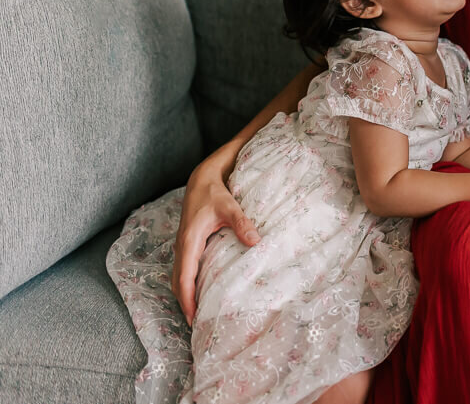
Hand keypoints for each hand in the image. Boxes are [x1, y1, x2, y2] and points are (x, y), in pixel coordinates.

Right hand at [171, 156, 260, 324]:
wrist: (201, 180)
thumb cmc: (214, 193)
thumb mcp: (230, 206)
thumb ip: (242, 223)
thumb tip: (256, 241)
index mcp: (189, 240)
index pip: (184, 276)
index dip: (186, 298)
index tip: (192, 317)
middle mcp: (182, 246)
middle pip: (177, 282)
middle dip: (184, 304)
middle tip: (195, 326)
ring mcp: (184, 246)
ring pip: (179, 277)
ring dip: (185, 296)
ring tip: (196, 316)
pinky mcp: (188, 245)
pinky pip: (185, 269)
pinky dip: (188, 285)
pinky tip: (200, 293)